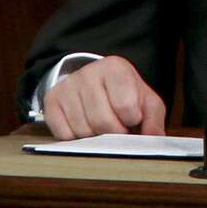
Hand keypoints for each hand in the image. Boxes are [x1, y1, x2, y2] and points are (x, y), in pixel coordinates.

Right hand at [41, 55, 165, 139]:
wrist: (95, 83)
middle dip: (114, 133)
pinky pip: (63, 134)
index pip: (125, 105)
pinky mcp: (51, 101)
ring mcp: (67, 86)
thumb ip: (154, 119)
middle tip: (117, 129)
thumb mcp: (146, 101)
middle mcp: (88, 73)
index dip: (131, 120)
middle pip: (102, 121)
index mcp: (115, 68)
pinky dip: (76, 139)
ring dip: (95, 137)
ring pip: (82, 130)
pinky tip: (84, 127)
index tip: (132, 118)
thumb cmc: (124, 94)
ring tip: (101, 127)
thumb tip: (155, 139)